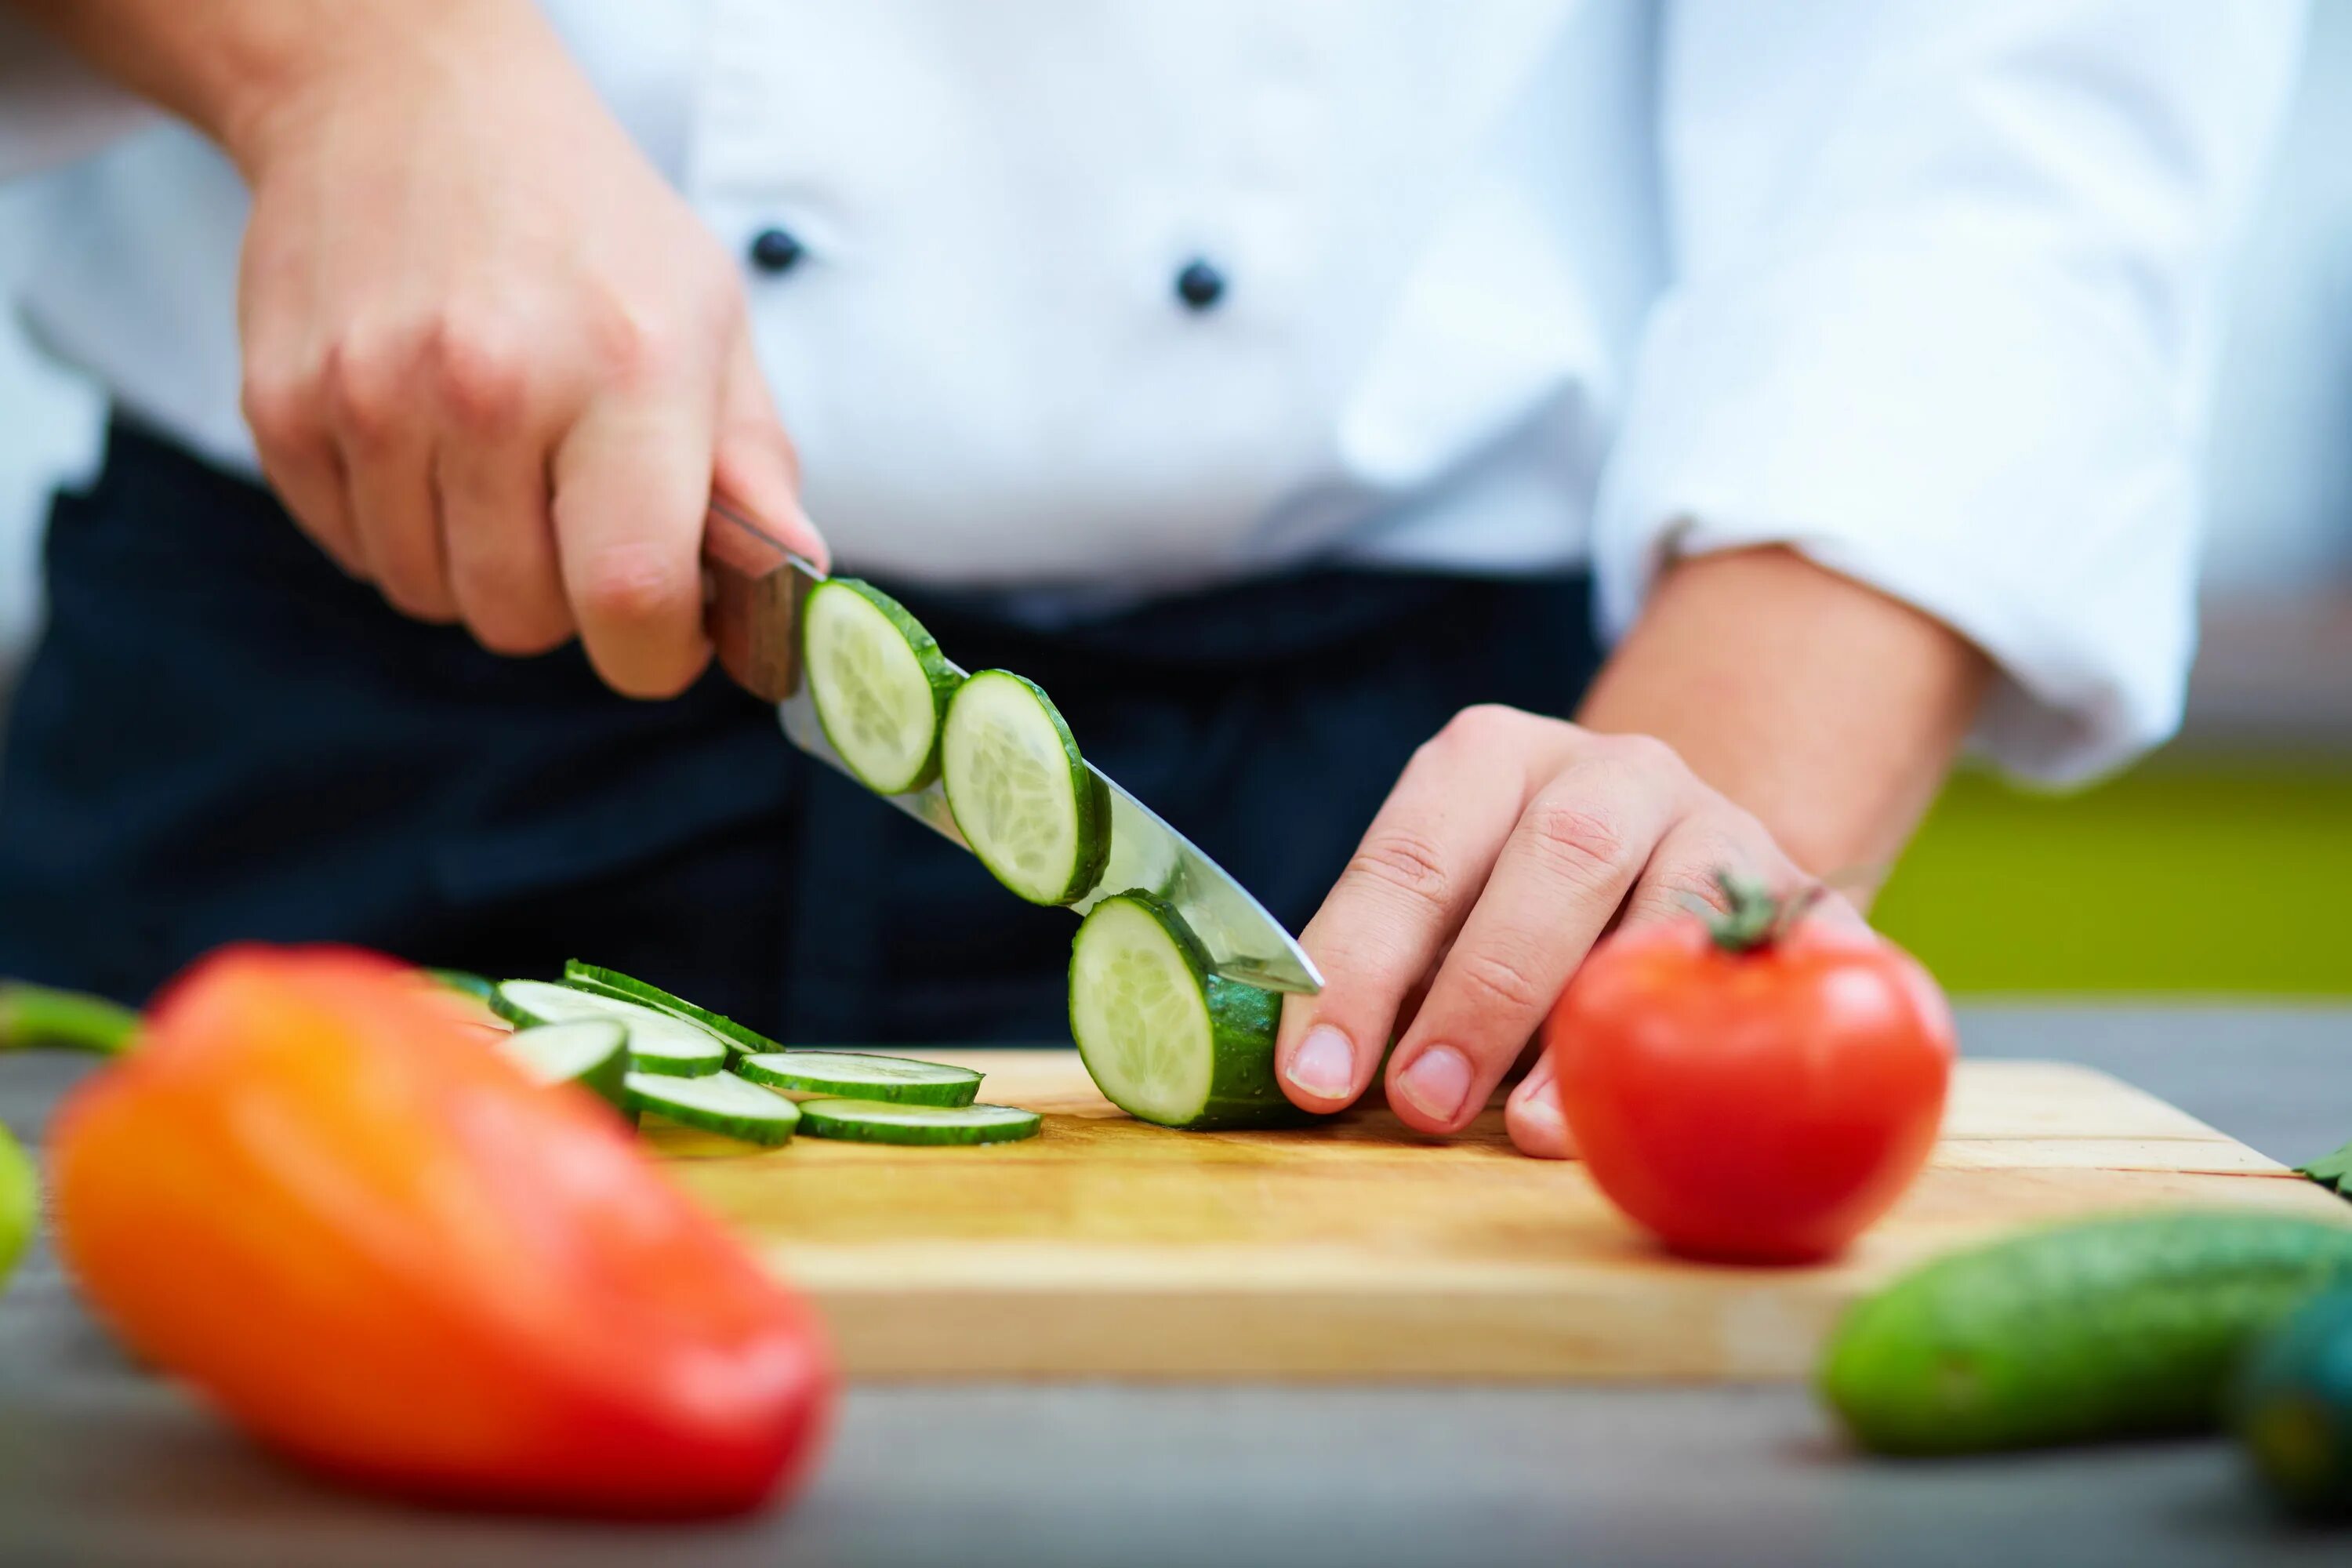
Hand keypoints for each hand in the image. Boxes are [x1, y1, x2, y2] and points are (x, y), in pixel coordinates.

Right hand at [227, 3, 823, 694]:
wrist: (404, 97)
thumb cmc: (588, 225)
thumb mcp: (710, 320)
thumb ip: (753, 470)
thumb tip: (793, 595)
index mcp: (626, 372)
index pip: (630, 599)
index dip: (655, 654)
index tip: (666, 629)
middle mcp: (491, 387)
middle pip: (522, 620)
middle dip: (567, 601)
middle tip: (579, 512)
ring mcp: (372, 397)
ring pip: (433, 598)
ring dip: (476, 566)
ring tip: (502, 464)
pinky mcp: (283, 406)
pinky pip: (354, 554)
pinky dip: (398, 529)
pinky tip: (428, 443)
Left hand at [1273, 706, 1823, 1157]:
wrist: (1675, 859)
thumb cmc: (1521, 912)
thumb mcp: (1446, 917)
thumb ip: (1391, 979)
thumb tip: (1315, 1078)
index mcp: (1492, 759)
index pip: (1413, 856)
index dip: (1358, 968)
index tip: (1315, 1077)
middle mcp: (1612, 771)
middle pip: (1557, 855)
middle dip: (1482, 990)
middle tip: (1425, 1104)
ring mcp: (1720, 823)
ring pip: (1676, 899)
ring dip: (1604, 1020)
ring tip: (1533, 1128)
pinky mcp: (1805, 894)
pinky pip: (1798, 950)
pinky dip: (1767, 1009)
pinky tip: (1724, 1087)